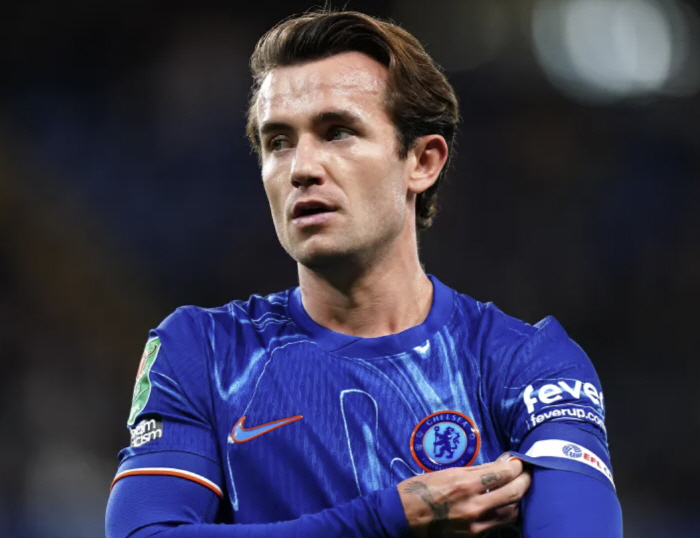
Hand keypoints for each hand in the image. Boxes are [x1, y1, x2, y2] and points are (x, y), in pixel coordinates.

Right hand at [398, 456, 530, 536]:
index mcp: (465, 484)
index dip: (516, 465)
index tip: (518, 461)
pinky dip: (503, 514)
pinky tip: (503, 506)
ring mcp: (476, 526)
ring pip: (511, 513)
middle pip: (514, 493)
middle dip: (525, 480)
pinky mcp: (474, 537)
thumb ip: (476, 471)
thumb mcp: (448, 473)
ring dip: (518, 500)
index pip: (503, 473)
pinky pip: (497, 525)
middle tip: (527, 474)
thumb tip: (499, 465)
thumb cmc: (423, 489)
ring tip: (518, 489)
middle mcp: (474, 506)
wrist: (404, 517)